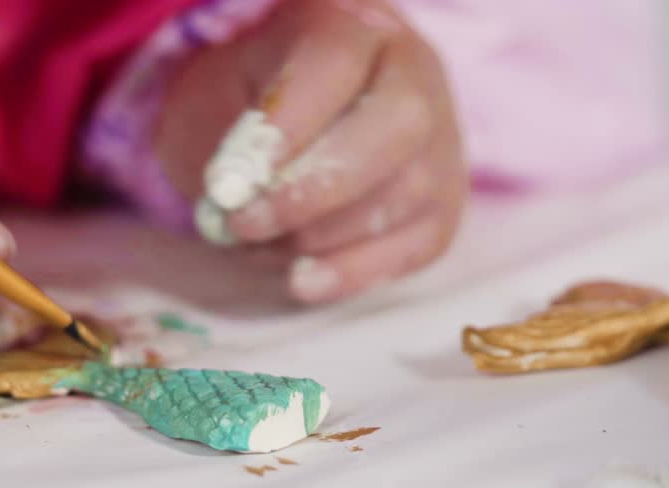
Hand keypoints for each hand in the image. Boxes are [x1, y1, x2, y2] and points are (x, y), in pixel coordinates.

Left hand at [157, 0, 466, 303]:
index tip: (227, 179)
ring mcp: (442, 144)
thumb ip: (232, 133)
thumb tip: (234, 194)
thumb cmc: (253, 101)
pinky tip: (301, 280)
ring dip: (320, 234)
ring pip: (405, 193)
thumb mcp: (225, 90)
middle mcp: (416, 73)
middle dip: (313, 188)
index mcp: (356, 23)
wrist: (293, 126)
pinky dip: (351, 272)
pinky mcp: (443, 209)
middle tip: (243, 222)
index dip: (285, 124)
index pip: (336, 60)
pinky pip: (414, 247)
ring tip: (258, 242)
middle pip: (399, 125)